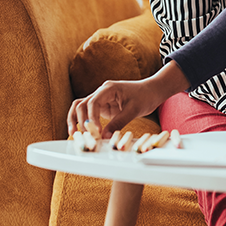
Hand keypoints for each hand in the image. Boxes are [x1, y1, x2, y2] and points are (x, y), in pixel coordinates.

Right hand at [66, 61, 189, 136]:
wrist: (152, 91)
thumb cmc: (145, 96)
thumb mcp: (133, 110)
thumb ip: (118, 122)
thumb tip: (105, 137)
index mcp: (108, 88)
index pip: (92, 103)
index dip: (91, 118)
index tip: (96, 132)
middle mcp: (101, 92)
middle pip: (81, 104)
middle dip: (79, 120)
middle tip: (84, 136)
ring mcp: (101, 99)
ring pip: (80, 107)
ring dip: (75, 119)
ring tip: (73, 133)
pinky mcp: (103, 107)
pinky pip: (88, 113)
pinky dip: (83, 121)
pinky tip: (82, 132)